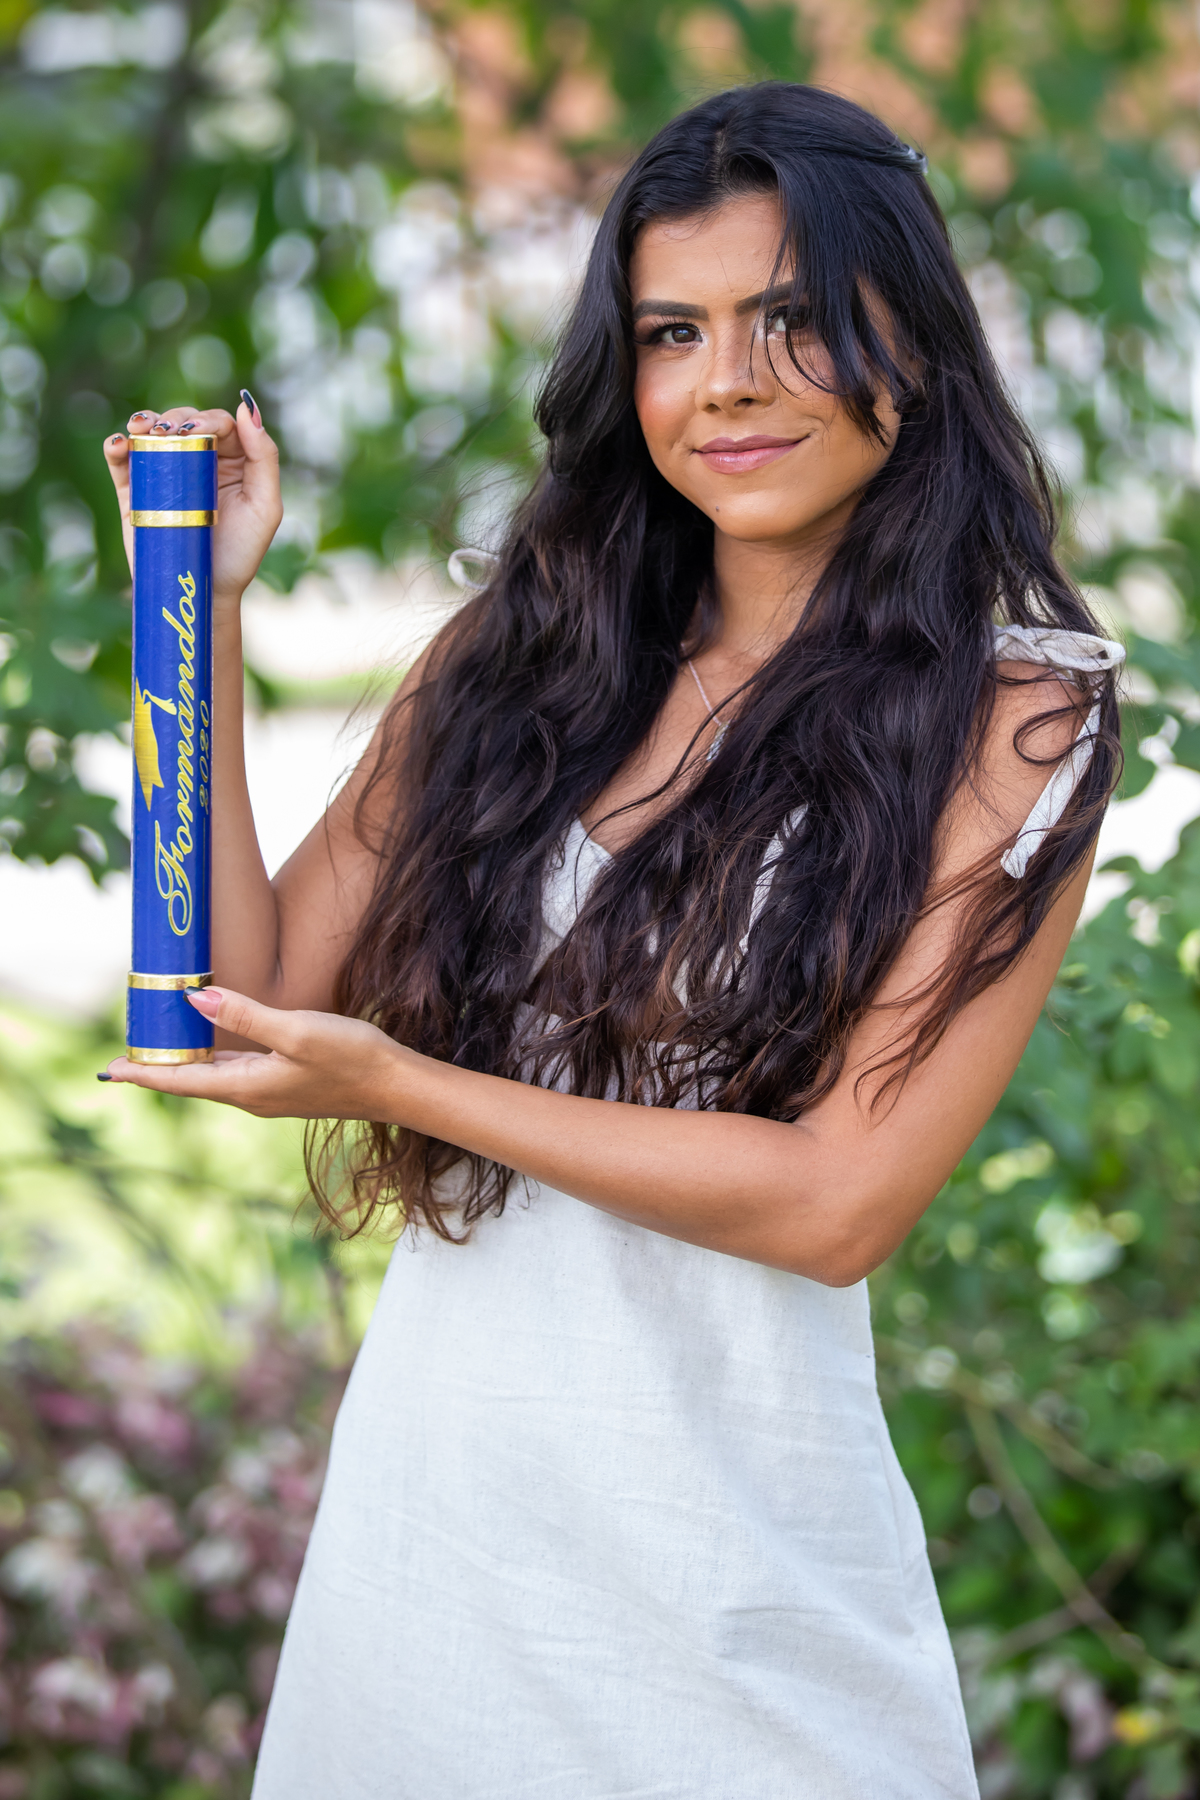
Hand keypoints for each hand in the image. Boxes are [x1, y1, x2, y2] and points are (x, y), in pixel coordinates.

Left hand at [100, 988, 406, 1120]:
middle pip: (191, 1081)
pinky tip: (210, 1046)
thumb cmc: (351, 1058)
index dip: (142, 1074)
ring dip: (184, 1064)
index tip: (108, 1070)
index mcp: (246, 1088)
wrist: (396, 1085)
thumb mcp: (295, 1030)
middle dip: (157, 1067)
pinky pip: (235, 1071)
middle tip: (124, 1052)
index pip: (180, 1082)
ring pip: (213, 1076)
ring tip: (158, 1047)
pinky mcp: (285, 1083)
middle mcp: (251, 1096)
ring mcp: (269, 1092)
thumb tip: (194, 1000)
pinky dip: (213, 1059)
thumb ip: (244, 1015)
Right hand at [103, 397, 282, 609]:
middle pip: (184, 421)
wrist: (203, 589)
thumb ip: (264, 457)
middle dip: (174, 418)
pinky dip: (117, 445)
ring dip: (144, 422)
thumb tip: (244, 407)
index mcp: (233, 461)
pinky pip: (122, 460)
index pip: (220, 424)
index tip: (196, 431)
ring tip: (140, 429)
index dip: (207, 419)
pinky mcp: (136, 492)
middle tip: (169, 433)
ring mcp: (165, 474)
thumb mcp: (265, 507)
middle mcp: (199, 462)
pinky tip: (120, 443)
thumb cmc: (240, 554)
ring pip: (151, 433)